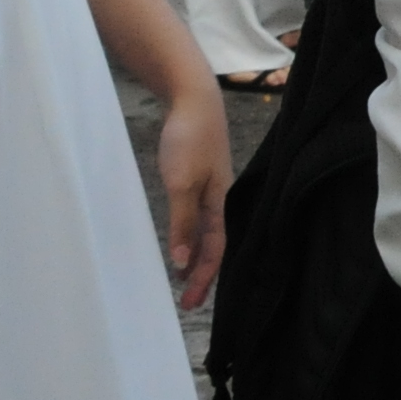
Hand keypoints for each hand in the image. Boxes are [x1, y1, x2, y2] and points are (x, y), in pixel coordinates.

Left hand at [157, 88, 232, 309]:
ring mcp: (209, 189)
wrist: (193, 98)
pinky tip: (180, 240)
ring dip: (195, 257)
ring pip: (206, 233)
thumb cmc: (190, 138)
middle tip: (188, 302)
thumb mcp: (182, 183)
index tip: (189, 302)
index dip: (203, 277)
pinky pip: (197, 218)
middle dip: (203, 275)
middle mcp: (219, 199)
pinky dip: (190, 236)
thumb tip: (181, 260)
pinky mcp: (198, 178)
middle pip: (215, 246)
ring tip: (183, 279)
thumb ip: (182, 222)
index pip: (215, 250)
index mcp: (220, 203)